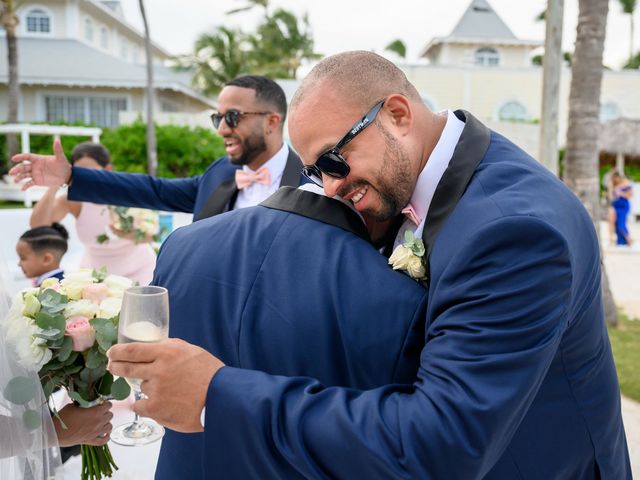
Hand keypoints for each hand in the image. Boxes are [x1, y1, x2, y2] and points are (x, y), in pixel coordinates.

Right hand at [9, 138, 71, 189]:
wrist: (66, 176)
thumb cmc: (63, 165)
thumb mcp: (61, 158)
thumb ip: (58, 150)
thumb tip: (57, 139)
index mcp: (38, 159)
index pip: (27, 157)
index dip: (20, 157)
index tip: (14, 158)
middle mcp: (34, 166)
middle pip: (23, 167)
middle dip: (17, 169)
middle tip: (11, 172)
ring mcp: (35, 174)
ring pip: (24, 175)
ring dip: (19, 177)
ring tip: (15, 180)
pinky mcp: (37, 181)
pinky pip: (29, 183)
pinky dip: (25, 186)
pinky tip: (22, 188)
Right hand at [54, 402, 112, 446]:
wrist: (54, 433)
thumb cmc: (62, 418)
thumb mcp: (73, 406)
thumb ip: (83, 403)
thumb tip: (86, 403)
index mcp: (95, 412)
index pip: (108, 405)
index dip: (105, 403)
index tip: (101, 403)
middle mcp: (98, 422)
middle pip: (110, 415)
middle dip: (106, 412)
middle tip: (99, 411)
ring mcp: (95, 433)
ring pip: (110, 427)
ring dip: (106, 423)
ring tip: (101, 421)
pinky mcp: (90, 441)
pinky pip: (104, 440)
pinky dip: (106, 437)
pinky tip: (104, 433)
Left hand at [107, 338, 223, 432]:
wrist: (221, 397)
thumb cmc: (209, 373)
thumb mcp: (190, 351)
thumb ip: (170, 348)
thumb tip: (153, 347)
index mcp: (167, 352)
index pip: (133, 349)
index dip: (118, 351)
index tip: (111, 352)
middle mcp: (158, 370)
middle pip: (127, 367)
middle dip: (116, 367)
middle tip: (113, 367)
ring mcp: (155, 390)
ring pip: (141, 386)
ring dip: (148, 387)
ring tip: (168, 391)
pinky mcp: (156, 409)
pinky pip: (140, 405)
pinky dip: (146, 404)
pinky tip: (159, 404)